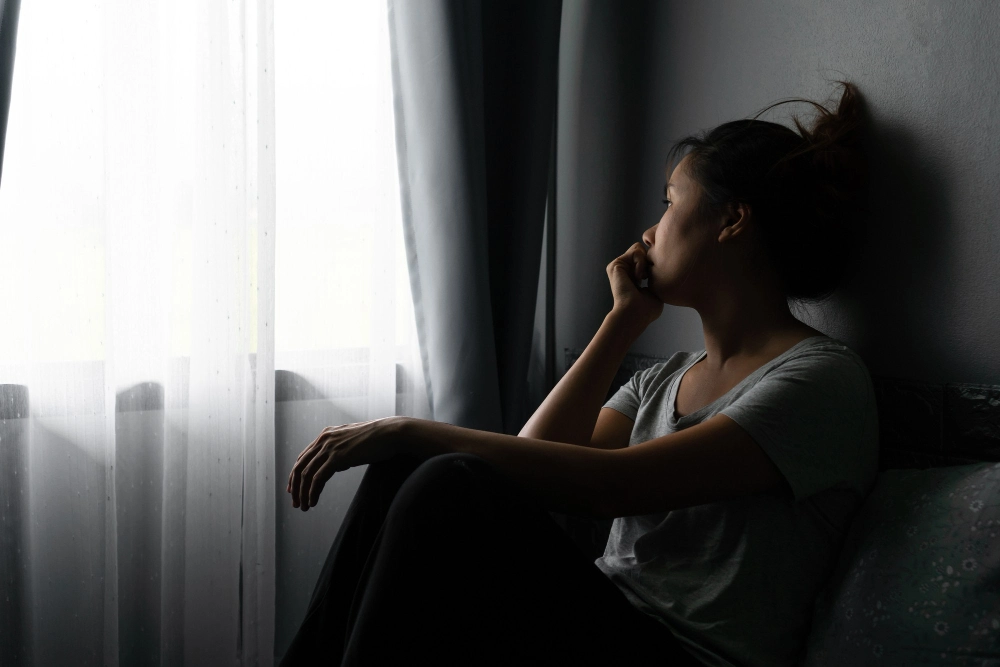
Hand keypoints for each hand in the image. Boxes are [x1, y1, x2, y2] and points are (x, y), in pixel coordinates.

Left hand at [286, 416, 405, 510]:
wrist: (390, 433)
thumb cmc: (377, 438)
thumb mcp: (353, 441)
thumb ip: (341, 449)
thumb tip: (337, 463)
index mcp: (326, 434)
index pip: (303, 457)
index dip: (296, 475)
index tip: (294, 489)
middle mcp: (324, 439)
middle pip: (300, 466)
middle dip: (295, 487)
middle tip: (295, 502)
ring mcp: (330, 448)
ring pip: (306, 474)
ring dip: (302, 493)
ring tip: (303, 507)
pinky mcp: (337, 458)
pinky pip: (318, 479)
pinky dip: (312, 492)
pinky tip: (313, 502)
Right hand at [606, 241, 663, 330]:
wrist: (635, 314)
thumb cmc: (647, 310)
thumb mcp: (655, 290)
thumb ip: (656, 277)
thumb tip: (660, 268)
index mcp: (631, 277)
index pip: (645, 258)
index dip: (653, 265)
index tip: (653, 280)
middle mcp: (622, 271)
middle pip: (641, 250)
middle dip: (648, 261)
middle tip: (646, 278)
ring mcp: (618, 267)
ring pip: (638, 248)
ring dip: (644, 263)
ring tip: (642, 278)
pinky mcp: (615, 265)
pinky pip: (636, 251)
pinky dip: (641, 263)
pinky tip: (638, 277)